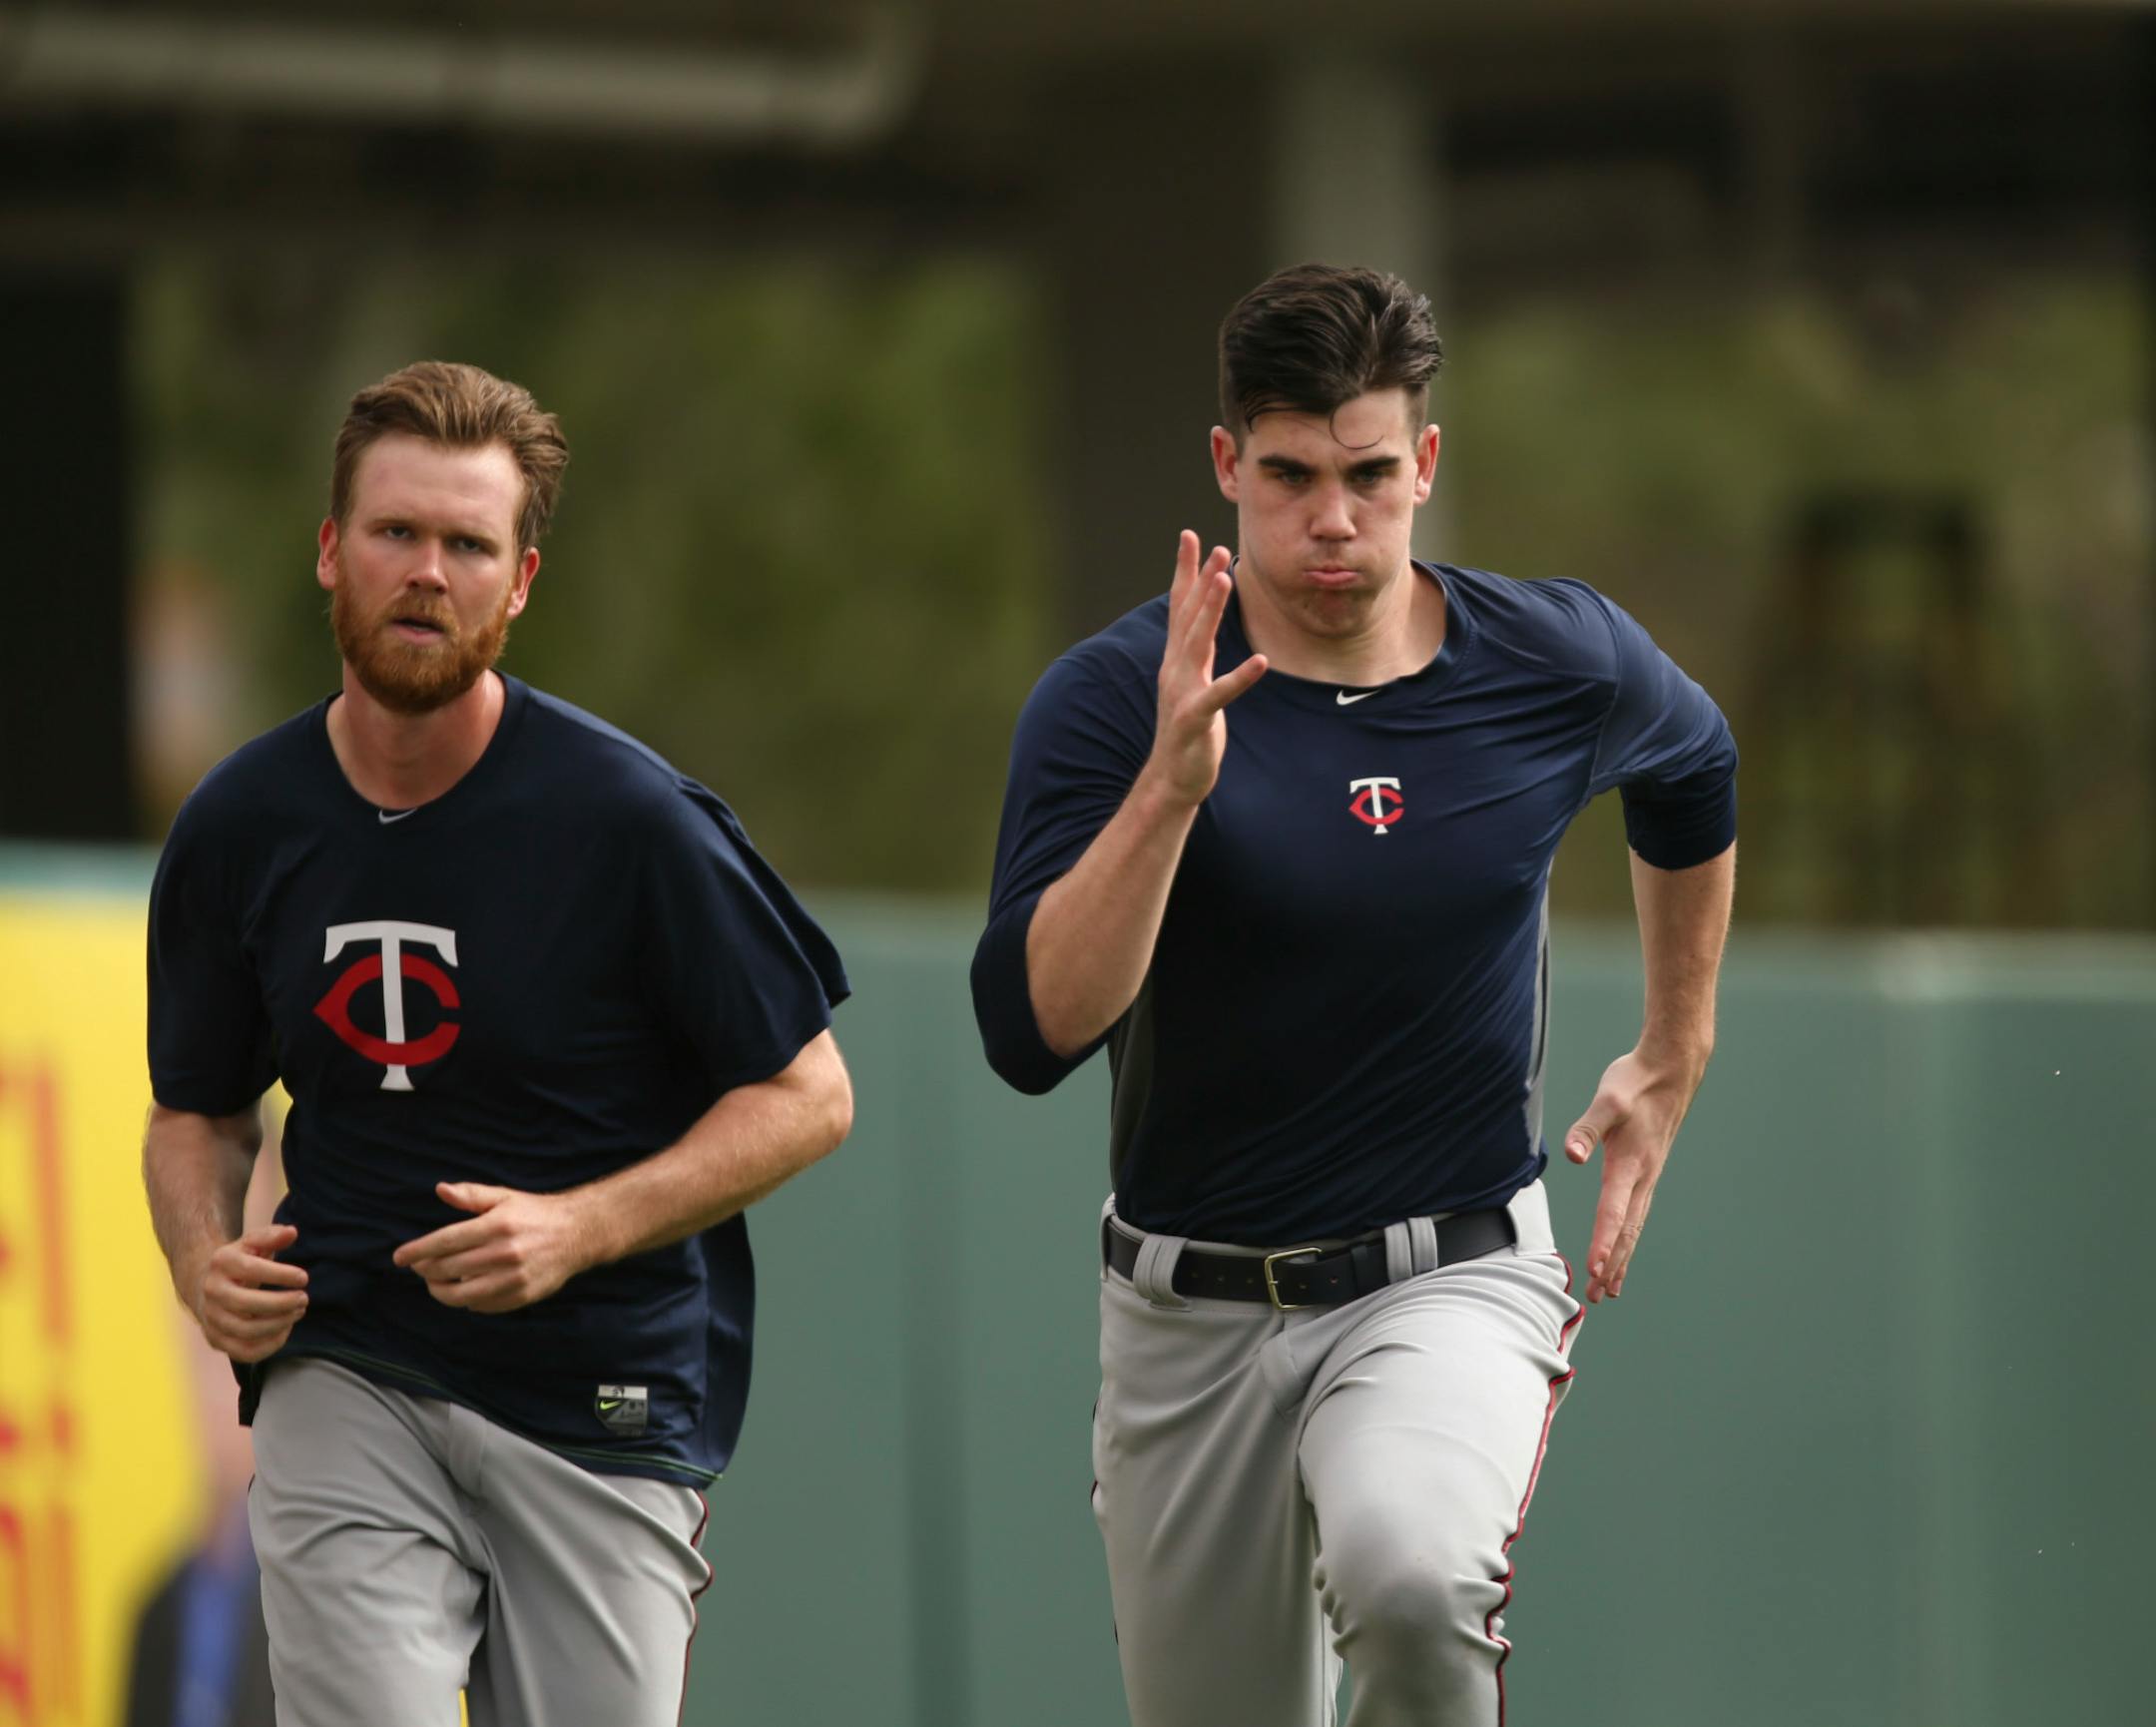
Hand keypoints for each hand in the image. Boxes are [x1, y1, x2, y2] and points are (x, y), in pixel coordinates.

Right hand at [191, 1223, 308, 1362]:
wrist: (206, 1284)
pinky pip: (242, 1352)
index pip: (251, 1269)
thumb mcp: (252, 1243)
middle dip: (281, 1304)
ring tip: (298, 1312)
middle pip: (246, 1304)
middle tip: (304, 1299)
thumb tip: (292, 1232)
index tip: (304, 1278)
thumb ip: (272, 1236)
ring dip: (278, 1325)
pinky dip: (268, 1346)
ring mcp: (211, 1318)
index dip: (280, 1275)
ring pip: (245, 1330)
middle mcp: (211, 1291)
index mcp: (221, 1262)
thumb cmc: (240, 1261)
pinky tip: (285, 1330)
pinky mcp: (215, 1339)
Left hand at [391, 1182, 594, 1312]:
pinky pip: (482, 1306)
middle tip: (419, 1267)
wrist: (578, 1234)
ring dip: (440, 1291)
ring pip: (461, 1295)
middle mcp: (504, 1253)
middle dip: (426, 1270)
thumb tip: (440, 1189)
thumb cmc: (534, 1213)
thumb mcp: (504, 1197)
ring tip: (436, 1284)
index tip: (399, 1258)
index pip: (444, 1242)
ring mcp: (513, 1278)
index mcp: (496, 1225)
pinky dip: (467, 1300)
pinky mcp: (521, 1296)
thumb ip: (471, 1195)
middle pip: (447, 1269)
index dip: (417, 1251)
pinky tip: (465, 1290)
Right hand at [1141, 531, 1267, 806]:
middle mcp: (1175, 669)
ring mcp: (1182, 692)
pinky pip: (1219, 694)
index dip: (1184, 570)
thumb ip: (1197, 649)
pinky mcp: (1195, 718)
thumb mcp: (1193, 681)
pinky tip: (1262, 663)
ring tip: (1226, 580)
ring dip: (1211, 610)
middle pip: (1188, 616)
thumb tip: (1204, 617)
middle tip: (1216, 548)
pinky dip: (1239, 678)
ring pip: (1197, 643)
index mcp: (1177, 659)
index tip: (1190, 536)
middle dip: (1202, 580)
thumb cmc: (1189, 729)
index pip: (1179, 606)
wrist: (1172, 777)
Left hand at [1563, 1046, 1704, 1303]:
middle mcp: (1643, 1176)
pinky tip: (1623, 1246)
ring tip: (1611, 1288)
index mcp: (1631, 1164)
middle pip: (1626, 1230)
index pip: (1613, 1211)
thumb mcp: (1607, 1100)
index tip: (1594, 1269)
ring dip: (1622, 1256)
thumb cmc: (1636, 1082)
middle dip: (1612, 1265)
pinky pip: (1637, 1212)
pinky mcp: (1648, 1169)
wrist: (1672, 1068)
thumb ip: (1587, 1128)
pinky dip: (1628, 1236)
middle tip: (1598, 1296)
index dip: (1603, 1241)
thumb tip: (1573, 1155)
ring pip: (1634, 1225)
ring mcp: (1648, 1175)